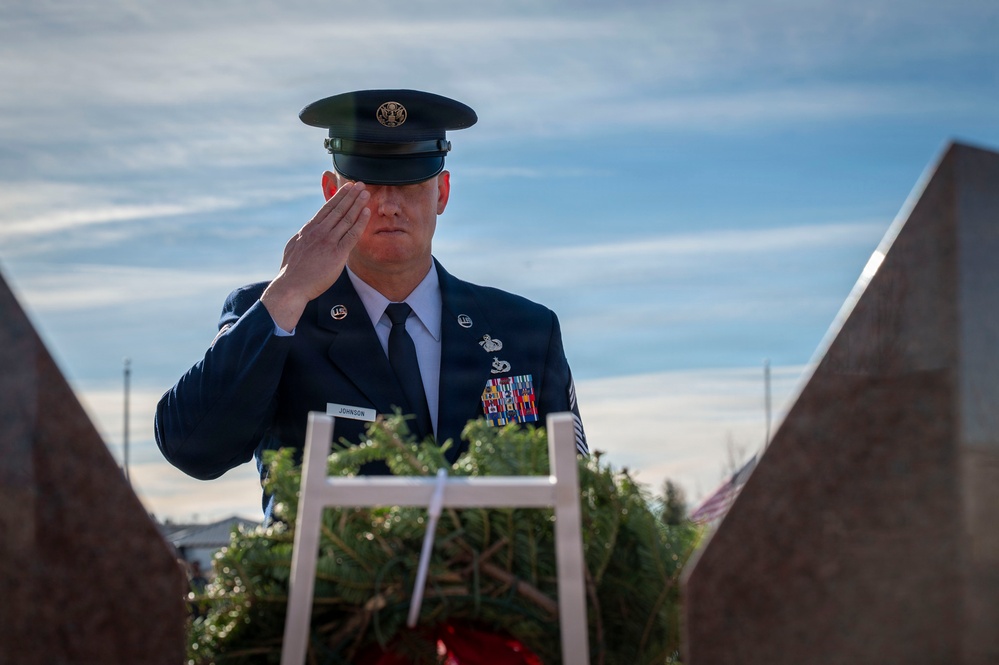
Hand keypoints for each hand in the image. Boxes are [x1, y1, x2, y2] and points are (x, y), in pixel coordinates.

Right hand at [261, 182, 370, 330]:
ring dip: (357, 204)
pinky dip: (360, 221)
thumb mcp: (294, 246)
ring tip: (366, 193)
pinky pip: (352, 234)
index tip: (347, 188)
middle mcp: (319, 232)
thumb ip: (304, 236)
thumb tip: (307, 230)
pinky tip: (367, 212)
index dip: (338, 197)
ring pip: (346, 218)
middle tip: (360, 185)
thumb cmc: (292, 270)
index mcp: (309, 229)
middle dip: (350, 195)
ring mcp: (328, 242)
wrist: (291, 286)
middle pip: (338, 209)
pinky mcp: (337, 254)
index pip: (326, 208)